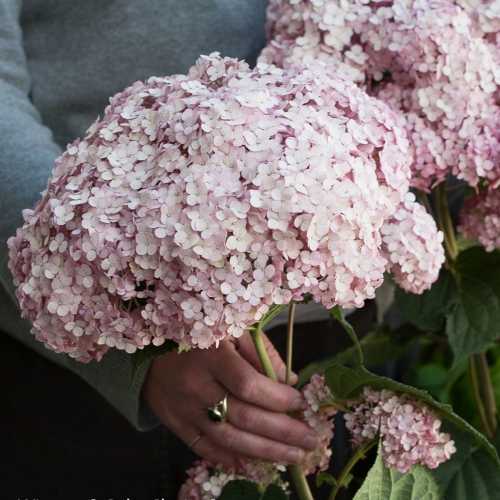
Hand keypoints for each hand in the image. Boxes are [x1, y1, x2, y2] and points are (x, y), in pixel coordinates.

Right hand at [143, 331, 318, 468]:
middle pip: (243, 417)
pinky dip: (229, 459)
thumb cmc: (199, 335)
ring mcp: (184, 410)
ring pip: (227, 438)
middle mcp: (196, 386)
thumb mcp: (231, 329)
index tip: (301, 403)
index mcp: (211, 356)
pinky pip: (204, 448)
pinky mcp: (175, 424)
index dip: (278, 398)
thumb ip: (261, 352)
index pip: (249, 385)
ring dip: (264, 452)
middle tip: (311, 440)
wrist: (150, 350)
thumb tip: (290, 381)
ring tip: (294, 457)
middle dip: (282, 432)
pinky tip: (253, 465)